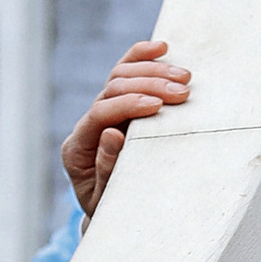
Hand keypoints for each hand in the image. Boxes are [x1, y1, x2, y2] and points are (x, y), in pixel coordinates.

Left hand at [61, 40, 192, 217]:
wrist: (110, 213)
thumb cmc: (111, 210)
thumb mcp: (106, 200)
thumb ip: (106, 169)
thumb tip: (112, 133)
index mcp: (76, 149)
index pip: (100, 115)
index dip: (128, 106)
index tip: (158, 106)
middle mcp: (86, 126)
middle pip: (111, 89)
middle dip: (147, 86)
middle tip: (182, 92)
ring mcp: (100, 113)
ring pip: (119, 76)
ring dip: (153, 72)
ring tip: (184, 77)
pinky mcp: (116, 106)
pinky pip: (125, 73)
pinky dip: (141, 59)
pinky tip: (162, 48)